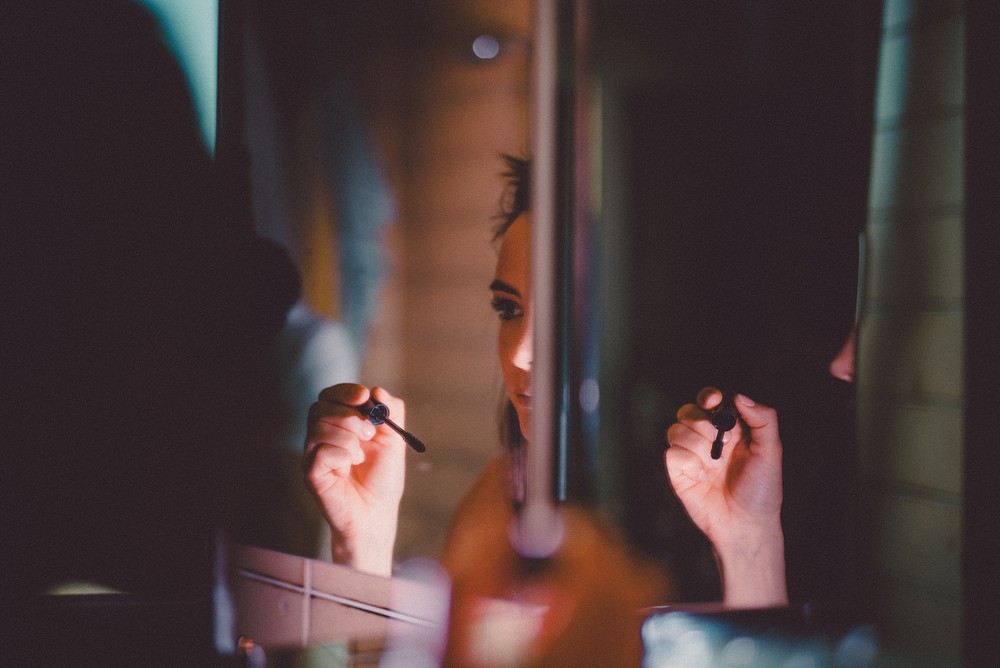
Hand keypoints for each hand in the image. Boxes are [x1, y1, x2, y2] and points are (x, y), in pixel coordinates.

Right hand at [304, 383, 406, 575]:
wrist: (377, 514)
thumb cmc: (382, 480)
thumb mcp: (395, 441)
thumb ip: (392, 413)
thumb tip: (377, 390)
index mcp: (339, 425)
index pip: (330, 396)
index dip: (345, 391)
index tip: (363, 397)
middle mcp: (322, 437)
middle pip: (319, 407)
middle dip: (348, 415)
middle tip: (369, 433)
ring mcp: (314, 455)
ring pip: (318, 427)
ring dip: (347, 437)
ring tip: (361, 456)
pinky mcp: (311, 474)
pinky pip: (319, 452)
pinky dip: (340, 455)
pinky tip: (349, 467)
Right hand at [664, 387, 786, 606]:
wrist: (745, 525)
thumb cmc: (761, 491)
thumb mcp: (771, 452)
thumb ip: (763, 419)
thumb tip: (739, 396)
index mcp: (730, 430)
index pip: (711, 402)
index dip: (708, 396)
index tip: (713, 401)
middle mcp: (708, 439)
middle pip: (688, 411)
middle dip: (703, 423)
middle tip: (723, 442)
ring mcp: (691, 455)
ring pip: (676, 429)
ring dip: (696, 443)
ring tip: (713, 463)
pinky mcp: (678, 472)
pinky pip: (671, 453)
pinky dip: (687, 462)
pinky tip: (701, 476)